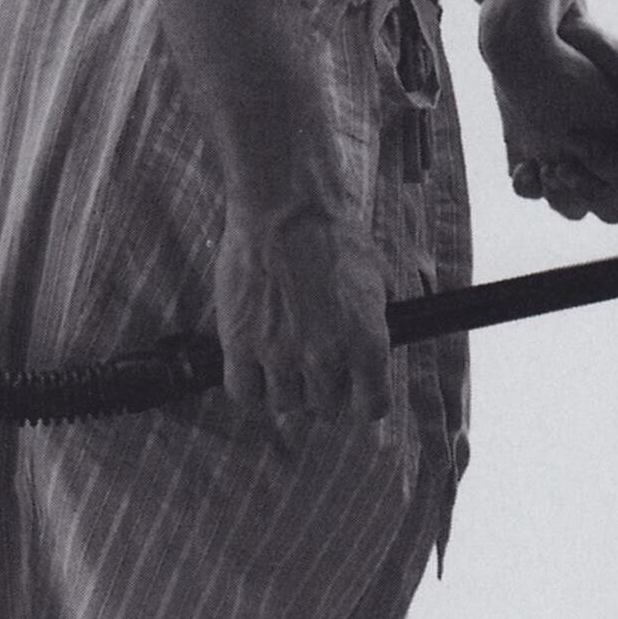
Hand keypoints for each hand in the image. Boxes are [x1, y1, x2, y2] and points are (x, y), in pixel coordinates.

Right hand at [213, 201, 393, 421]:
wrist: (285, 211)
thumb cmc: (333, 237)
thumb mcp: (376, 280)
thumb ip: (375, 321)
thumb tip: (374, 343)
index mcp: (367, 344)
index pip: (371, 407)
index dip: (362, 402)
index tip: (355, 394)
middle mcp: (326, 358)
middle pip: (325, 407)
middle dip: (321, 389)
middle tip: (312, 364)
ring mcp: (280, 354)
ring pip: (284, 404)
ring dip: (285, 387)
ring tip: (282, 361)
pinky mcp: (240, 345)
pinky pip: (243, 393)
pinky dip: (249, 386)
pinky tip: (253, 366)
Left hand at [484, 5, 617, 222]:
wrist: (542, 32)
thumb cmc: (597, 49)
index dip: (616, 175)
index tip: (590, 147)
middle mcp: (606, 162)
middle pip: (609, 208)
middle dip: (589, 193)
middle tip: (565, 167)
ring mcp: (570, 163)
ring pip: (572, 208)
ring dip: (561, 197)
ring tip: (548, 168)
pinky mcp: (533, 158)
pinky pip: (531, 192)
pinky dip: (528, 185)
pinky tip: (526, 165)